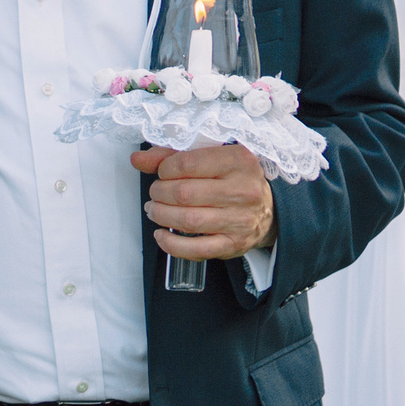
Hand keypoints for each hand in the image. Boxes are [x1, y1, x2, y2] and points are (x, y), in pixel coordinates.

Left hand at [132, 144, 276, 258]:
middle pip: (184, 193)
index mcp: (239, 161)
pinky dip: (172, 245)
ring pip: (188, 220)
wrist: (267, 209)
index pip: (187, 163)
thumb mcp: (210, 158)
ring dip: (161, 215)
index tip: (162, 173)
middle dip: (159, 193)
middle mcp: (244, 190)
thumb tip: (137, 159)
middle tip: (155, 193)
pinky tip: (161, 235)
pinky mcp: (234, 244)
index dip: (164, 169)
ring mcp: (241, 219)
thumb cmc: (232, 179)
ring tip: (154, 210)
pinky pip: (197, 249)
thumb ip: (171, 156)